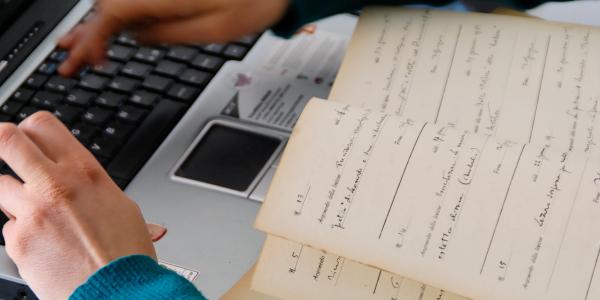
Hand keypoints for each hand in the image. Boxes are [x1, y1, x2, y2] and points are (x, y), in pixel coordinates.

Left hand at [0, 112, 155, 298]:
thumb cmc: (126, 253)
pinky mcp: (18, 241)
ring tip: (38, 214)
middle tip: (8, 154)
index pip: (41, 125)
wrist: (117, 290)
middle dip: (2, 142)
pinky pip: (9, 227)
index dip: (29, 130)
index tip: (27, 139)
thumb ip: (91, 186)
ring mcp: (32, 212)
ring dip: (14, 197)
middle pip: (7, 140)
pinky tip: (46, 245)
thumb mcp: (121, 207)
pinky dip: (23, 233)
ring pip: (0, 187)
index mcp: (85, 171)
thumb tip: (77, 177)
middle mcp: (55, 185)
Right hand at [58, 0, 289, 75]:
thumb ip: (168, 33)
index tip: (85, 62)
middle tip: (68, 61)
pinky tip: (113, 32)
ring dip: (98, 27)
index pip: (111, 16)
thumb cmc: (253, 2)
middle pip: (109, 8)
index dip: (92, 41)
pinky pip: (137, 3)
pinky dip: (120, 19)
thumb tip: (137, 37)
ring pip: (119, 5)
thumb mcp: (212, 30)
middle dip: (86, 36)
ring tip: (80, 48)